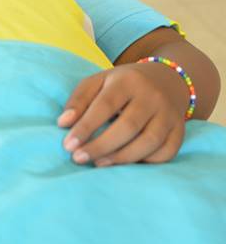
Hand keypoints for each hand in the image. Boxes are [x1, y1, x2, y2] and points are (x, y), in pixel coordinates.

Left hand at [57, 62, 189, 166]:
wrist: (165, 80)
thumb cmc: (121, 84)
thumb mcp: (97, 82)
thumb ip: (79, 100)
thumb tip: (63, 123)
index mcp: (127, 81)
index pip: (105, 105)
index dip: (86, 127)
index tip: (68, 145)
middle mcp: (152, 96)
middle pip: (128, 126)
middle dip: (101, 146)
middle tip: (78, 158)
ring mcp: (169, 114)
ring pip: (149, 141)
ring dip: (122, 157)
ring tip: (98, 163)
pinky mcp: (179, 130)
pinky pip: (166, 152)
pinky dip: (146, 161)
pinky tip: (125, 162)